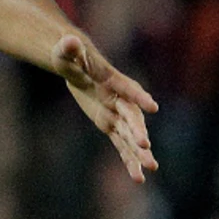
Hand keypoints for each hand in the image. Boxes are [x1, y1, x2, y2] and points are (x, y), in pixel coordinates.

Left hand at [54, 34, 159, 181]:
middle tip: (145, 146)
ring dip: (139, 152)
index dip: (139, 97)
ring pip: (130, 136)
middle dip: (138, 131)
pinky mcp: (111, 125)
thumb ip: (69, 48)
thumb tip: (69, 40)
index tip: (152, 106)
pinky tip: (139, 178)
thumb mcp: (65, 52)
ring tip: (150, 169)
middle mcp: (121, 99)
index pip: (128, 88)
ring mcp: (118, 115)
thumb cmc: (70, 56)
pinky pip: (121, 146)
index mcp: (113, 80)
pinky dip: (129, 160)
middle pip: (132, 117)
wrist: (77, 66)